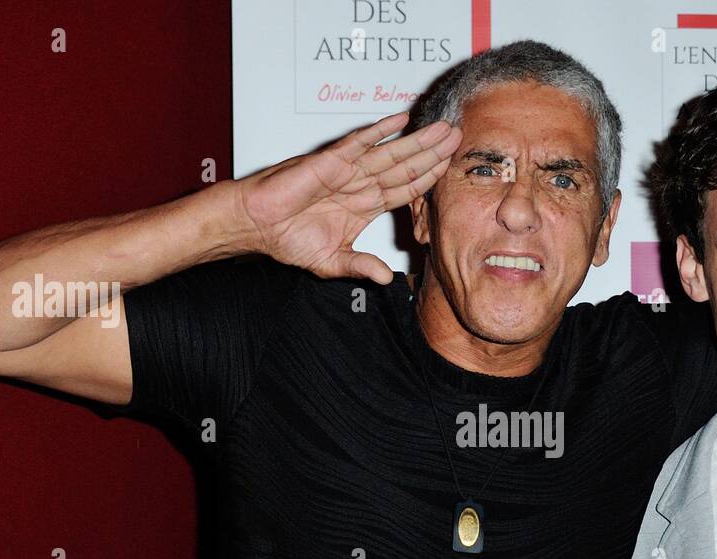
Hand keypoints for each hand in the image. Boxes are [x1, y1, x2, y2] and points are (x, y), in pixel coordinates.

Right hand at [236, 111, 461, 283]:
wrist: (257, 226)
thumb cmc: (288, 239)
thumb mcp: (332, 262)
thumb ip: (361, 266)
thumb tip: (387, 279)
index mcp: (364, 205)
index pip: (406, 190)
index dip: (429, 179)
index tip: (452, 169)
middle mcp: (360, 184)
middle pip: (406, 167)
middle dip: (434, 153)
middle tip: (459, 137)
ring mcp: (347, 170)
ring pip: (391, 153)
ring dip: (418, 141)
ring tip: (443, 128)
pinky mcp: (330, 161)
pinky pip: (359, 143)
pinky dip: (380, 131)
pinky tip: (401, 121)